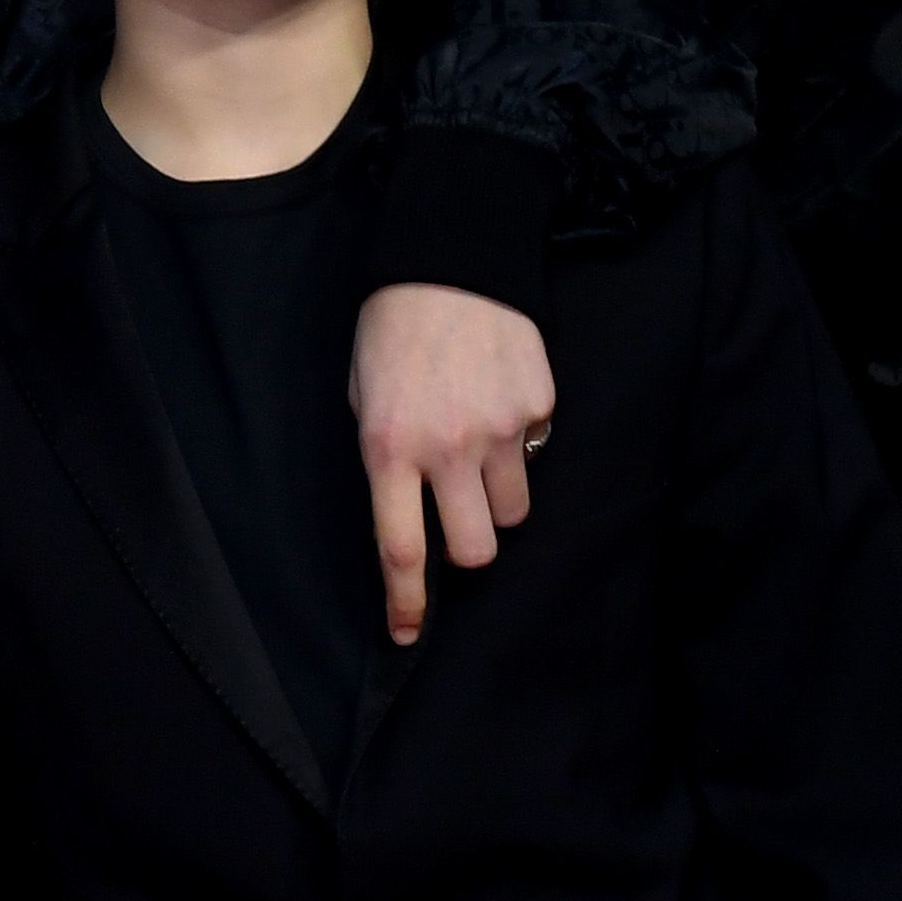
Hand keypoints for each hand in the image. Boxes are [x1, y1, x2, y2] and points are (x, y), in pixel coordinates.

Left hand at [352, 283, 553, 644]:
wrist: (450, 266)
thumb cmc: (391, 333)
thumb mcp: (362, 396)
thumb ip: (385, 456)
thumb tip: (410, 506)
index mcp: (388, 449)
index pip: (400, 547)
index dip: (407, 601)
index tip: (407, 634)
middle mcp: (447, 449)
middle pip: (477, 548)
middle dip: (470, 548)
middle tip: (459, 519)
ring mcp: (500, 430)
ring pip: (514, 510)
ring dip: (497, 498)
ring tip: (478, 451)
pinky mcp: (539, 407)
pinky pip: (536, 453)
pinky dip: (520, 445)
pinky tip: (497, 403)